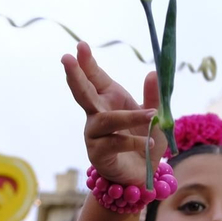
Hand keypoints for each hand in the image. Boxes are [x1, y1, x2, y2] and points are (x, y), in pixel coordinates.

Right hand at [61, 42, 161, 185]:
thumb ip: (154, 97)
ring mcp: (94, 134)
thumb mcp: (156, 118)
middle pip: (83, 93)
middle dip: (76, 76)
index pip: (95, 78)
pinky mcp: (98, 154)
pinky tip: (149, 143)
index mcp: (109, 100)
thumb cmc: (145, 142)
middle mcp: (97, 115)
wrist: (143, 175)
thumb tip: (153, 72)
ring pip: (106, 120)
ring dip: (128, 117)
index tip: (81, 46)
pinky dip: (134, 142)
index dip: (87, 63)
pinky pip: (115, 143)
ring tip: (151, 115)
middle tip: (66, 58)